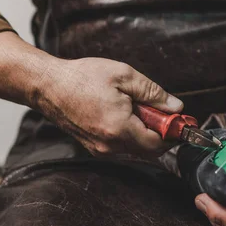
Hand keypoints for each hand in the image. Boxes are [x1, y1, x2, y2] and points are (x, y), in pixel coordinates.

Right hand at [0, 32, 183, 156]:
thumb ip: (153, 93)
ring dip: (143, 132)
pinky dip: (129, 134)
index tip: (177, 119)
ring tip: (134, 107)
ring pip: (135, 149)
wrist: (48, 86)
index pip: (159, 143)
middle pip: (149, 150)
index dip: (172, 131)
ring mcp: (100, 149)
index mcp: (119, 128)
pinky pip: (121, 147)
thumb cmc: (82, 77)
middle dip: (159, 132)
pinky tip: (121, 113)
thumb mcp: (124, 76)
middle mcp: (110, 145)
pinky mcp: (93, 147)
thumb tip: (176, 107)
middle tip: (155, 109)